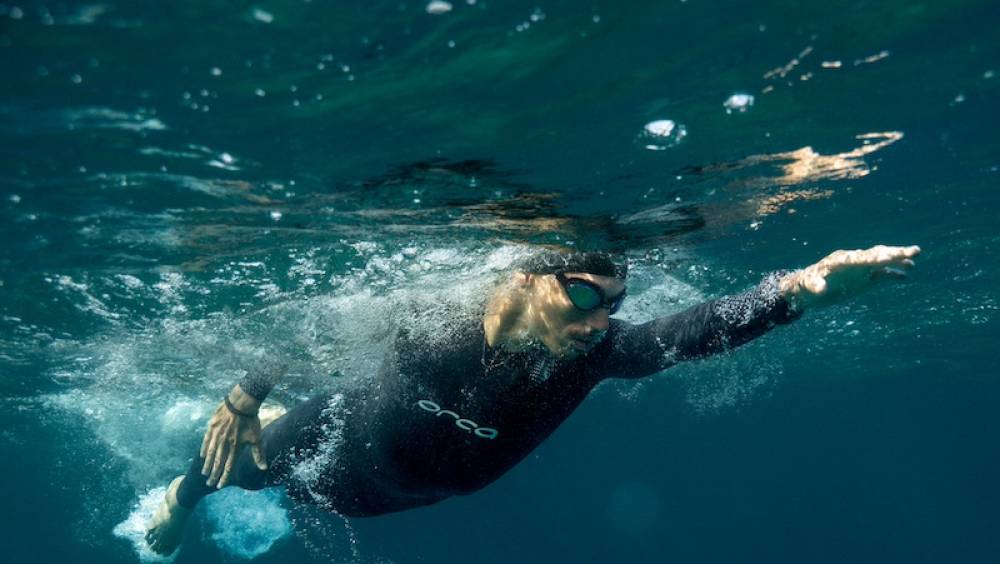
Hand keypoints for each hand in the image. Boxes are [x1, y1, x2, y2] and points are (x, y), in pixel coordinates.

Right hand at [200, 385, 266, 488]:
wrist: (242, 403)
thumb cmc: (251, 421)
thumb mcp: (256, 438)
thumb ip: (258, 455)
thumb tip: (264, 468)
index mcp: (235, 447)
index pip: (228, 467)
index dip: (223, 477)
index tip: (219, 486)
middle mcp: (225, 443)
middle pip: (218, 463)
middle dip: (213, 475)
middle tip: (208, 483)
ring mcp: (217, 436)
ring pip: (211, 454)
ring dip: (207, 465)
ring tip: (204, 473)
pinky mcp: (212, 428)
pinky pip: (206, 441)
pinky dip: (204, 449)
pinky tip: (203, 456)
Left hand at [779, 245, 920, 308]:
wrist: (807, 290)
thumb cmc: (806, 284)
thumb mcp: (809, 286)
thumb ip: (816, 285)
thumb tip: (822, 289)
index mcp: (841, 260)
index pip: (861, 257)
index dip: (874, 257)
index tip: (889, 257)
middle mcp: (854, 262)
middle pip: (877, 255)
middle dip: (895, 253)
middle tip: (915, 251)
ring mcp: (860, 270)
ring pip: (882, 262)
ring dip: (898, 260)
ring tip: (915, 258)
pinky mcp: (864, 279)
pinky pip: (881, 276)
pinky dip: (892, 275)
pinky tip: (905, 276)